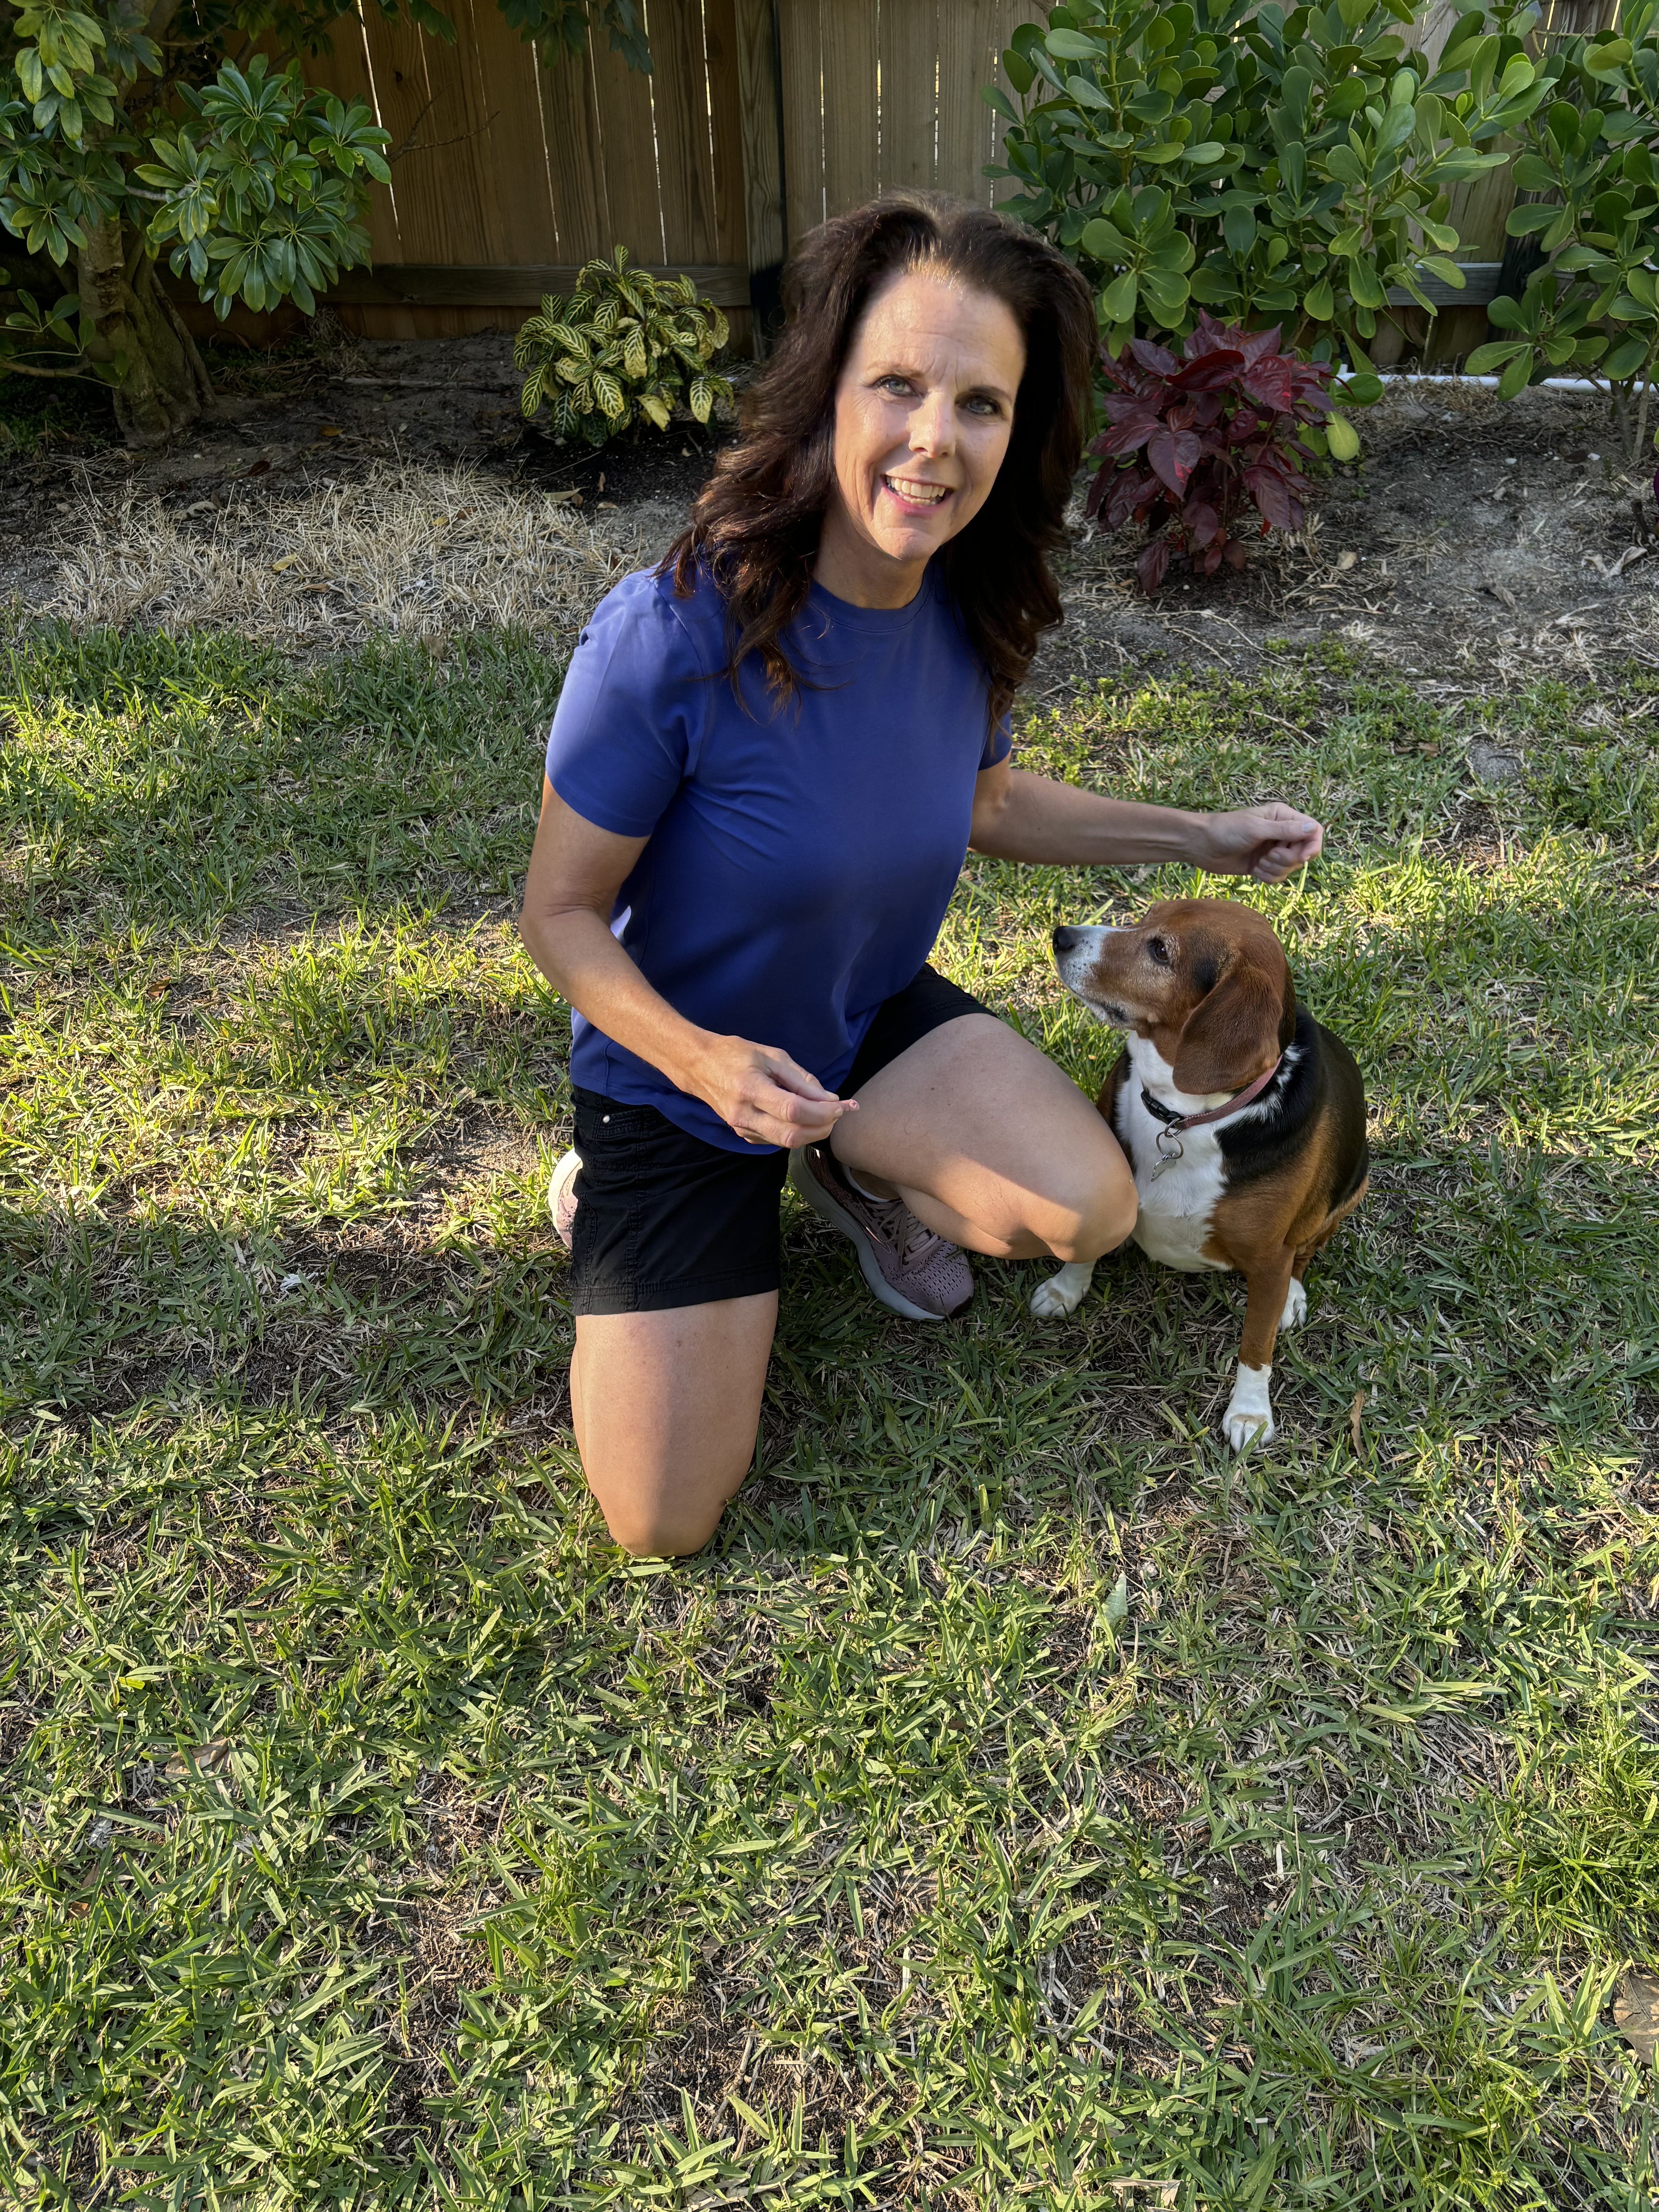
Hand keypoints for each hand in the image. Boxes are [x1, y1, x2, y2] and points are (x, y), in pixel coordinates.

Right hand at [690, 1035, 856, 1148]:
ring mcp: (742, 1128)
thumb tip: (830, 1099)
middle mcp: (744, 1114)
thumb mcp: (771, 1055)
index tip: (842, 1105)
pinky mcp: (743, 1135)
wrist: (698, 1066)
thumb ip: (801, 1079)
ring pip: (786, 1142)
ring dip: (812, 1132)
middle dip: (822, 1128)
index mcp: (750, 1089)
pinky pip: (777, 1140)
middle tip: (838, 1114)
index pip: (793, 1110)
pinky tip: (803, 1117)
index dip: (822, 1112)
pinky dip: (796, 1132)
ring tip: (825, 1114)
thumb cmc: (735, 1054)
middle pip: (792, 1135)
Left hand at [1196, 801, 1323, 883]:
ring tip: (1258, 863)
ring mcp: (1273, 849)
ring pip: (1291, 867)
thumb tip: (1312, 829)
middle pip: (1304, 852)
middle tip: (1268, 857)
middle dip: (1287, 859)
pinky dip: (1268, 877)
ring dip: (1276, 869)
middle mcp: (1281, 832)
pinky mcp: (1264, 864)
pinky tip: (1254, 871)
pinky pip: (1278, 876)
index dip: (1312, 846)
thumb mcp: (1256, 829)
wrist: (1201, 845)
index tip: (1301, 857)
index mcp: (1283, 816)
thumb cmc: (1226, 830)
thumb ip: (1285, 830)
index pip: (1313, 831)